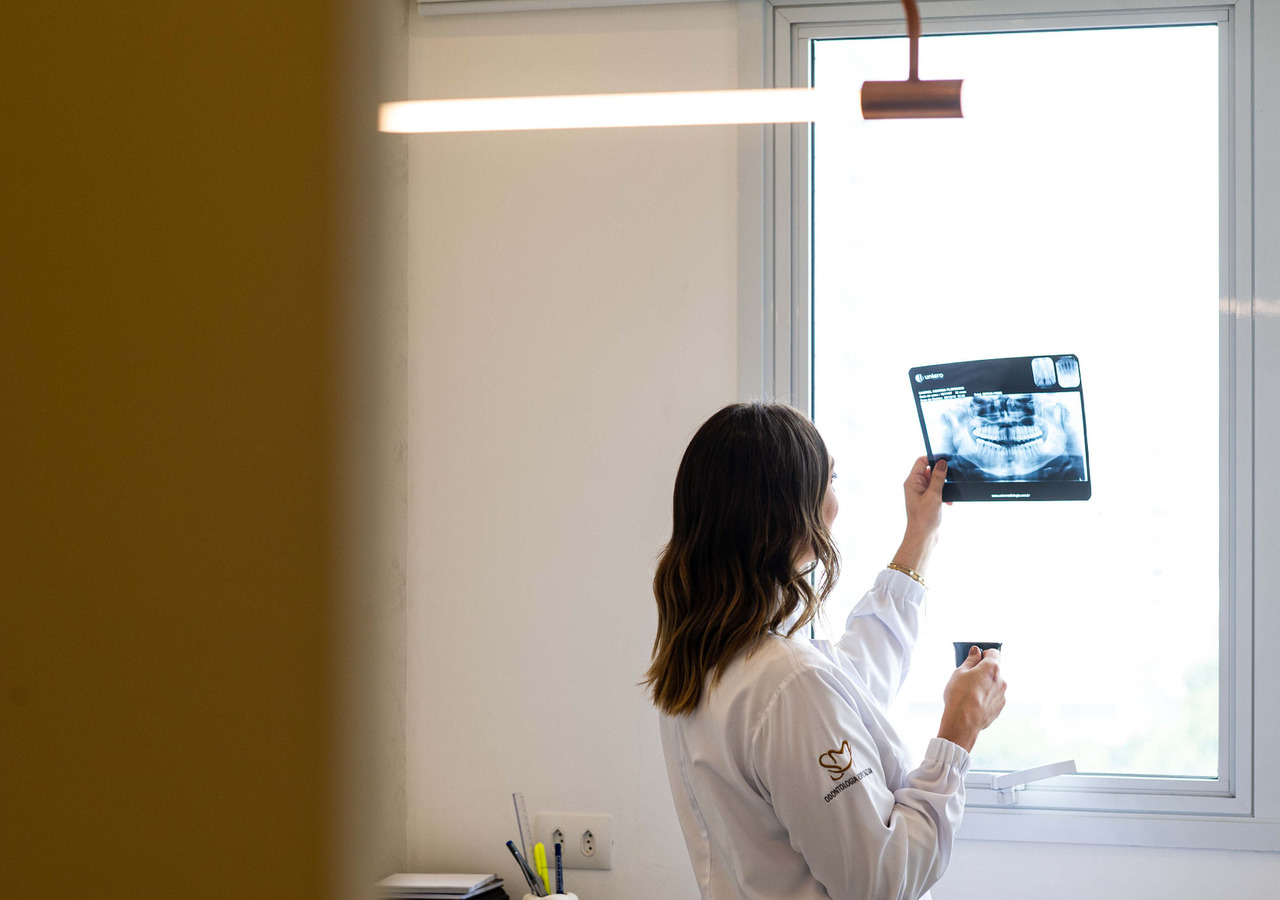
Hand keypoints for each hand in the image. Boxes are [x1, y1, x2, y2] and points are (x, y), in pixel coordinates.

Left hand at [891, 457, 947, 573]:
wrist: (922, 537)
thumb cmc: (924, 518)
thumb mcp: (934, 495)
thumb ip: (938, 477)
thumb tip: (942, 462)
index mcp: (912, 481)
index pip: (921, 461)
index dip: (933, 458)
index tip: (946, 460)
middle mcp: (915, 486)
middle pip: (929, 470)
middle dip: (941, 474)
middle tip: (951, 478)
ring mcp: (921, 493)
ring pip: (935, 481)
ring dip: (944, 486)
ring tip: (948, 494)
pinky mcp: (927, 501)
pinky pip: (937, 491)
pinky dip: (944, 494)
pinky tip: (948, 502)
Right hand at [937, 647, 1006, 752]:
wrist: (963, 721)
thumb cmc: (959, 694)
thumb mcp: (960, 672)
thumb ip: (970, 660)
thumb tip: (976, 651)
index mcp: (992, 668)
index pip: (994, 653)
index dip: (984, 654)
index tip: (974, 659)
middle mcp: (1001, 680)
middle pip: (993, 670)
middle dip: (982, 671)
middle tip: (967, 677)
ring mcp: (1002, 695)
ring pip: (993, 685)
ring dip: (984, 685)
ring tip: (969, 693)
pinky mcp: (999, 708)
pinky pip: (993, 697)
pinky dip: (985, 697)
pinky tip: (973, 703)